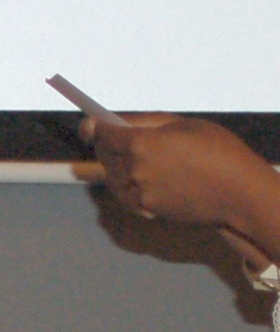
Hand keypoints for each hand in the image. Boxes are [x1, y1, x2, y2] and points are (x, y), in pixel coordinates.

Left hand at [81, 113, 279, 260]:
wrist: (241, 192)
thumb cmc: (219, 152)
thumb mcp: (183, 124)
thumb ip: (146, 123)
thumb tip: (117, 122)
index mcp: (141, 143)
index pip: (102, 133)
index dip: (94, 127)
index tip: (89, 124)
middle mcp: (135, 169)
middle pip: (106, 155)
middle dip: (106, 145)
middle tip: (111, 139)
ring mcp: (140, 191)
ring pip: (114, 177)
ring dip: (117, 167)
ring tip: (129, 159)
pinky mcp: (148, 208)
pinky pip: (127, 195)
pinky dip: (127, 187)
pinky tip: (136, 180)